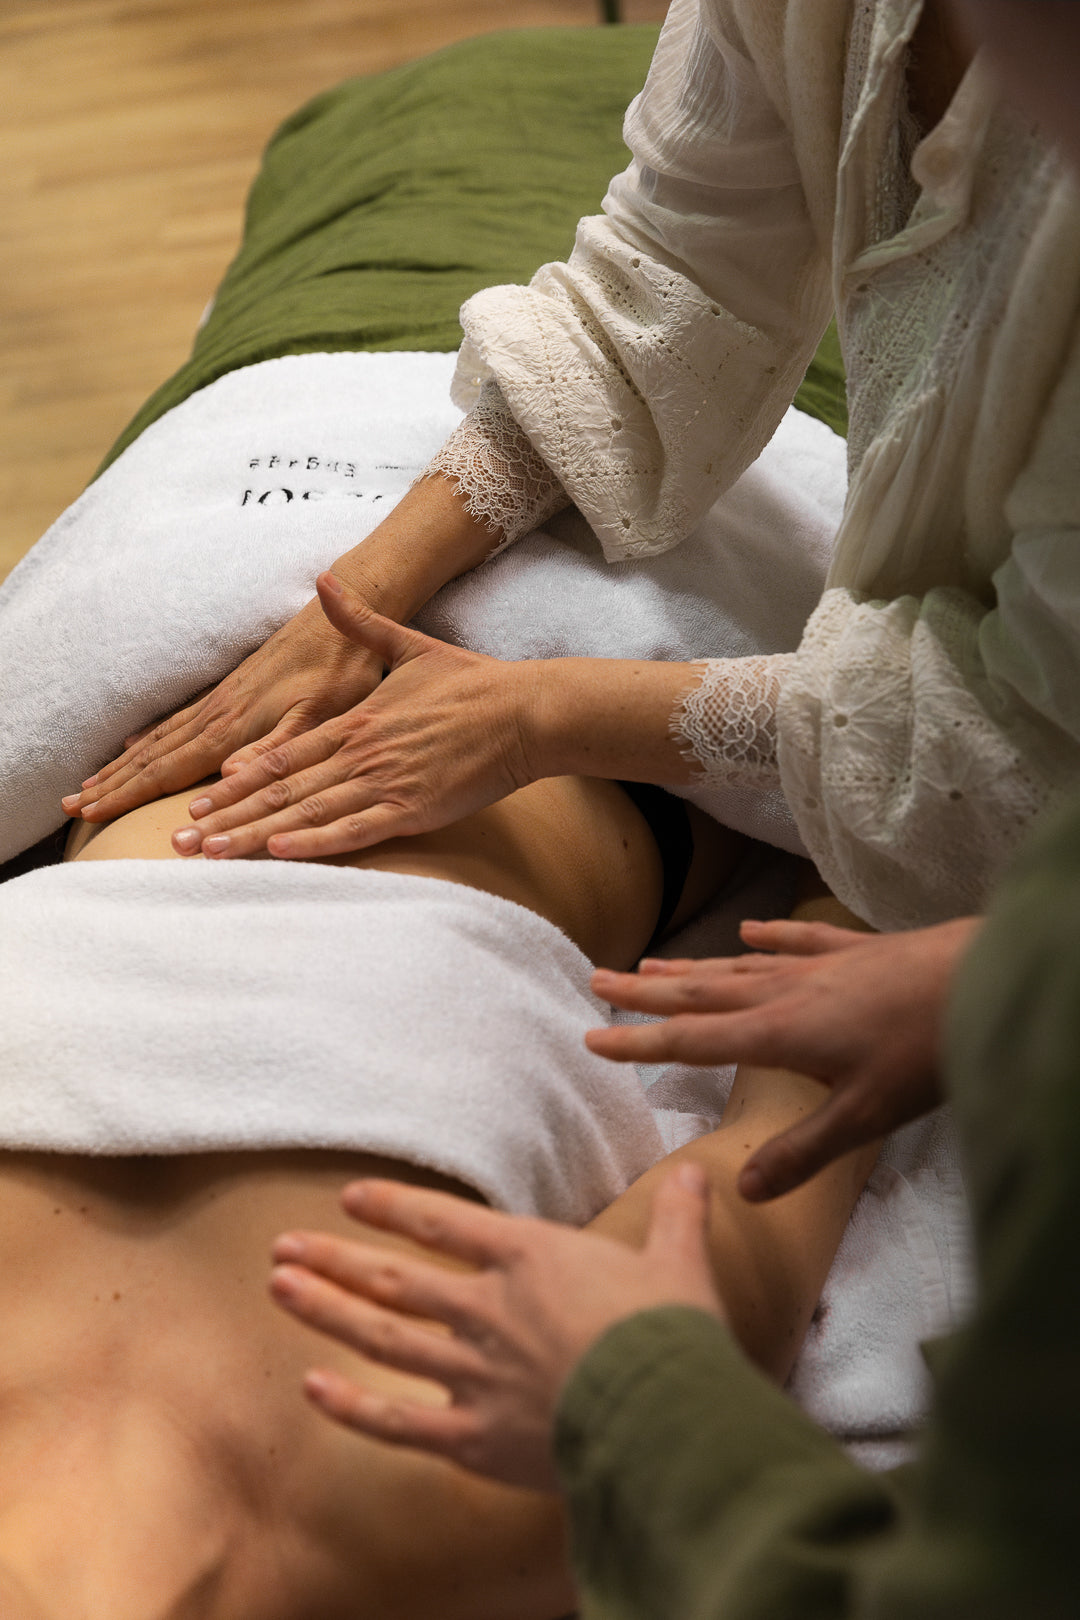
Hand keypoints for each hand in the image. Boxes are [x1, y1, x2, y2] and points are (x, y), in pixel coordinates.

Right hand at [61, 591, 382, 824]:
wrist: (344, 613)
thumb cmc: (341, 669)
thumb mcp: (320, 715)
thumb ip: (276, 747)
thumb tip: (226, 775)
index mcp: (234, 726)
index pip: (169, 768)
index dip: (129, 793)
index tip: (91, 814)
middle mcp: (218, 713)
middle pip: (152, 755)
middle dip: (113, 783)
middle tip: (71, 806)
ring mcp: (221, 700)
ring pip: (159, 738)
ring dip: (122, 764)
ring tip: (90, 784)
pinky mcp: (231, 690)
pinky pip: (176, 720)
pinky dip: (148, 738)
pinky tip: (133, 744)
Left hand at [168, 573, 542, 859]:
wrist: (524, 711)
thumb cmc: (471, 684)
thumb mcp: (408, 644)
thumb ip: (360, 620)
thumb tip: (324, 578)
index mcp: (353, 721)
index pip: (280, 755)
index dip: (235, 781)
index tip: (198, 799)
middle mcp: (360, 752)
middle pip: (279, 790)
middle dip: (228, 817)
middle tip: (182, 840)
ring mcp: (384, 782)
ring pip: (307, 813)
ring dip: (256, 836)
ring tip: (212, 854)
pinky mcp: (413, 809)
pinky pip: (355, 829)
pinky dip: (316, 842)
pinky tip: (281, 852)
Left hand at [269, 1166, 723, 1489]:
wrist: (667, 1418)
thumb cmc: (675, 1336)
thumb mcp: (681, 1264)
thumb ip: (679, 1217)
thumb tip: (700, 1173)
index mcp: (530, 1258)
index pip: (445, 1223)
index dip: (394, 1207)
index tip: (350, 1196)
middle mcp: (488, 1308)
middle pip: (395, 1279)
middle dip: (334, 1259)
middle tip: (283, 1246)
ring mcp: (474, 1373)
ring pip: (383, 1338)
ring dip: (326, 1311)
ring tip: (279, 1288)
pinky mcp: (474, 1437)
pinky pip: (398, 1421)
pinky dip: (352, 1407)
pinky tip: (311, 1387)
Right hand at [588, 915, 981, 1201]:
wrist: (981, 977)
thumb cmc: (925, 1051)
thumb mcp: (864, 1117)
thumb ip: (802, 1153)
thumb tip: (741, 1190)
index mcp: (779, 1033)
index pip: (692, 1040)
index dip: (638, 1042)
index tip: (590, 1037)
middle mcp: (786, 992)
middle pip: (700, 992)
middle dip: (645, 991)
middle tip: (597, 979)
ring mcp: (818, 965)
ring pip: (738, 965)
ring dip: (690, 966)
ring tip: (651, 961)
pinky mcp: (853, 949)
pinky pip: (796, 939)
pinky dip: (766, 937)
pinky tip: (748, 931)